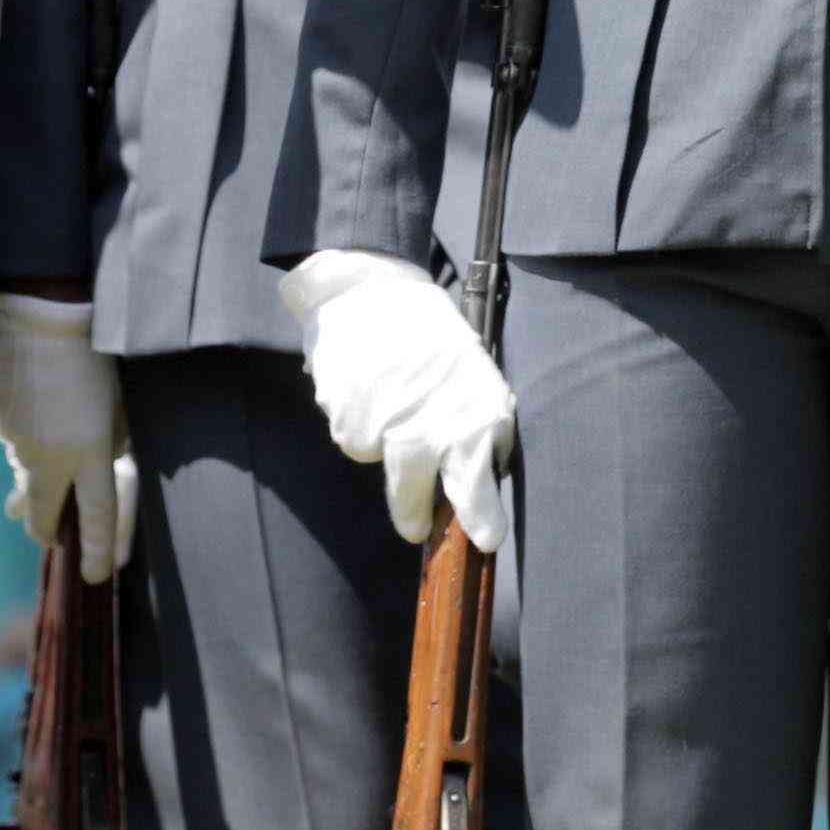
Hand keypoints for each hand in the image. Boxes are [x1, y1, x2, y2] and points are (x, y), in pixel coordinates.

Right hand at [0, 292, 135, 578]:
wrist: (45, 311)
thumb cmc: (93, 356)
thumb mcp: (116, 407)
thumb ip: (109, 445)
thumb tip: (95, 469)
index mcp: (92, 453)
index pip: (97, 515)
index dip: (97, 550)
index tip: (94, 573)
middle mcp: (51, 456)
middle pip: (45, 511)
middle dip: (45, 528)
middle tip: (45, 534)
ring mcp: (15, 439)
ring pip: (23, 467)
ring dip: (33, 462)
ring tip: (44, 422)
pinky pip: (5, 433)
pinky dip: (16, 425)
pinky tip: (27, 393)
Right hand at [281, 248, 514, 555]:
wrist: (370, 289)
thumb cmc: (430, 332)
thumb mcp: (475, 371)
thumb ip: (482, 422)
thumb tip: (486, 468)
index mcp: (468, 412)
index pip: (476, 481)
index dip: (480, 516)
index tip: (485, 541)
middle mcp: (425, 424)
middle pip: (414, 493)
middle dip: (413, 514)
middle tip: (416, 527)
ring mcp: (382, 423)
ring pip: (378, 461)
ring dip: (382, 445)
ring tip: (389, 402)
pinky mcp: (344, 417)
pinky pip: (352, 438)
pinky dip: (357, 422)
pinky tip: (365, 389)